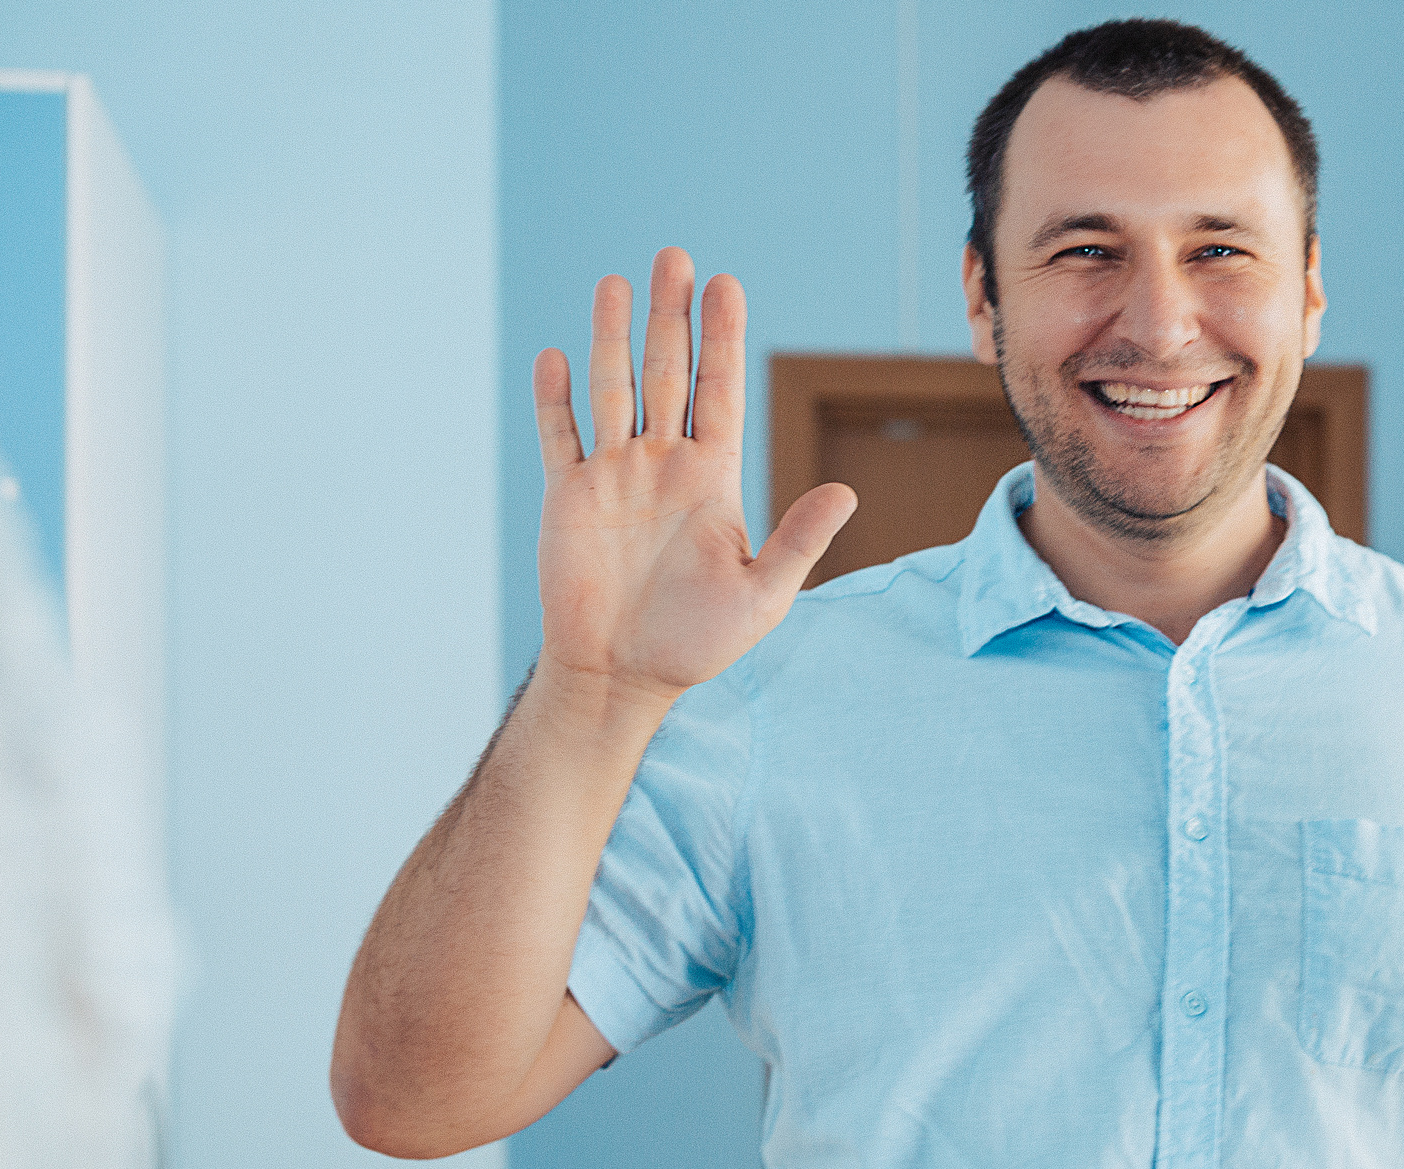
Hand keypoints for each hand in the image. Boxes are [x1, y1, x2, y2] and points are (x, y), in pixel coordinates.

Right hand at [531, 247, 856, 702]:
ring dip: (612, 336)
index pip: (720, 391)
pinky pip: (560, 436)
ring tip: (617, 282)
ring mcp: (613, 475)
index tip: (727, 284)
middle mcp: (663, 464)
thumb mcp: (763, 595)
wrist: (625, 676)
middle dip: (671, 316)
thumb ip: (799, 540)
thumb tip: (846, 493)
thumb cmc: (697, 643)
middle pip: (668, 373)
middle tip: (676, 257)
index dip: (723, 338)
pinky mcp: (568, 497)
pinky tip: (558, 355)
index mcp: (712, 477)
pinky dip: (557, 399)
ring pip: (613, 389)